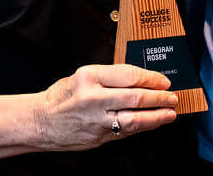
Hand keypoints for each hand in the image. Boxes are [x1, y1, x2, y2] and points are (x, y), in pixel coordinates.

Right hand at [37, 64, 177, 150]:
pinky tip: (152, 123)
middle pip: (135, 97)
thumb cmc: (63, 96)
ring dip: (156, 117)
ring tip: (169, 113)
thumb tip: (142, 79)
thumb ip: (111, 77)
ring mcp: (96, 120)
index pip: (129, 75)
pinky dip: (142, 127)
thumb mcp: (84, 76)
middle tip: (172, 97)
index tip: (163, 81)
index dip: (151, 78)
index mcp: (90, 76)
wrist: (40, 121)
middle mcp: (93, 98)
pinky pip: (125, 132)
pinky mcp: (98, 137)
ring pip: (134, 119)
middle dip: (159, 98)